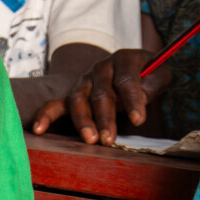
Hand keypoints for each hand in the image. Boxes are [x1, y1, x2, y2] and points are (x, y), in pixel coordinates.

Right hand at [31, 49, 171, 145]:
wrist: (134, 67)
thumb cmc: (150, 74)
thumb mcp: (160, 73)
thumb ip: (154, 83)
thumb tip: (142, 98)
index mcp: (124, 59)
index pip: (126, 80)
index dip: (133, 100)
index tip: (139, 120)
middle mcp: (100, 68)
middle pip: (101, 94)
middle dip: (105, 117)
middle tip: (110, 139)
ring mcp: (84, 81)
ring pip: (78, 100)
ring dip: (83, 121)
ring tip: (90, 139)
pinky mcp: (74, 95)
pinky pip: (56, 104)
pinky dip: (46, 116)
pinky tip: (38, 129)